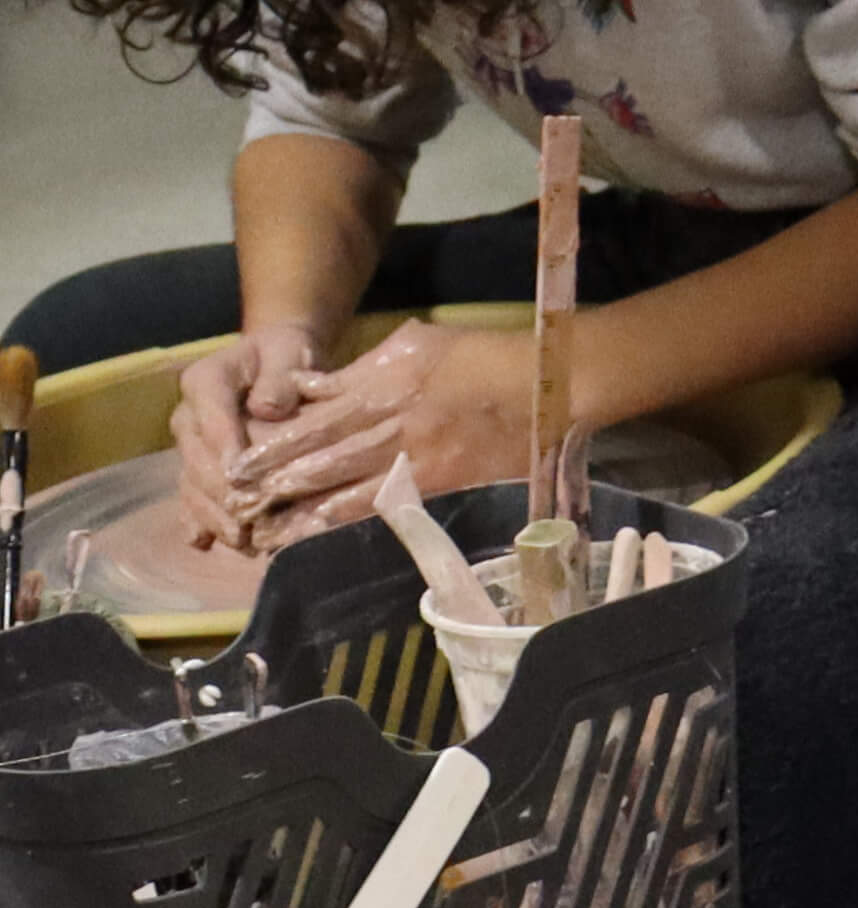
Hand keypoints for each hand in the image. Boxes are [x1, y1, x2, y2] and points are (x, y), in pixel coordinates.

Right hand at [169, 321, 324, 549]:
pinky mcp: (199, 468)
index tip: (238, 474)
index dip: (222, 444)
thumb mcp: (287, 353)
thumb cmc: (285, 358)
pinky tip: (206, 544)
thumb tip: (267, 408)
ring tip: (239, 541)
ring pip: (192, 482)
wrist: (277, 364)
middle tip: (244, 521)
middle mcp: (190, 415)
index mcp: (206, 380)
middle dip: (219, 491)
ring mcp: (192, 445)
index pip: (209, 412)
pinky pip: (191, 496)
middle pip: (197, 457)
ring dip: (211, 514)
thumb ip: (279, 376)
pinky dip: (198, 521)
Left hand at [224, 320, 532, 550]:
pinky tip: (335, 541)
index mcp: (382, 390)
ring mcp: (421, 461)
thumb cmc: (481, 356)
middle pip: (324, 463)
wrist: (546, 384)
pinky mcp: (447, 485)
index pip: (314, 423)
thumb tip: (311, 389)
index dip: (275, 448)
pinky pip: (395, 508)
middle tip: (239, 511)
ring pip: (352, 493)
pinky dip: (362, 525)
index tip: (238, 467)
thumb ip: (359, 369)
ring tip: (273, 537)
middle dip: (280, 489)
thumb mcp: (414, 344)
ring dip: (310, 517)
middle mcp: (394, 429)